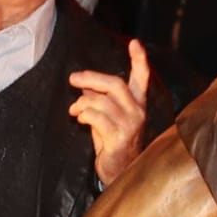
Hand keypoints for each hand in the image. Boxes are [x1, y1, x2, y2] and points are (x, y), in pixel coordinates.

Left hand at [71, 40, 151, 183]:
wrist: (121, 173)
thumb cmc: (113, 143)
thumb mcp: (107, 117)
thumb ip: (99, 99)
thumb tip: (84, 84)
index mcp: (138, 103)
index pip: (142, 77)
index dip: (139, 59)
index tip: (134, 43)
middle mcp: (137, 111)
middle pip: (115, 84)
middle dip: (91, 78)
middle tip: (73, 78)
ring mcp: (130, 125)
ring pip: (101, 101)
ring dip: (82, 103)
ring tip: (74, 110)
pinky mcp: (119, 137)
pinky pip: (96, 117)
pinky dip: (84, 114)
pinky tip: (79, 118)